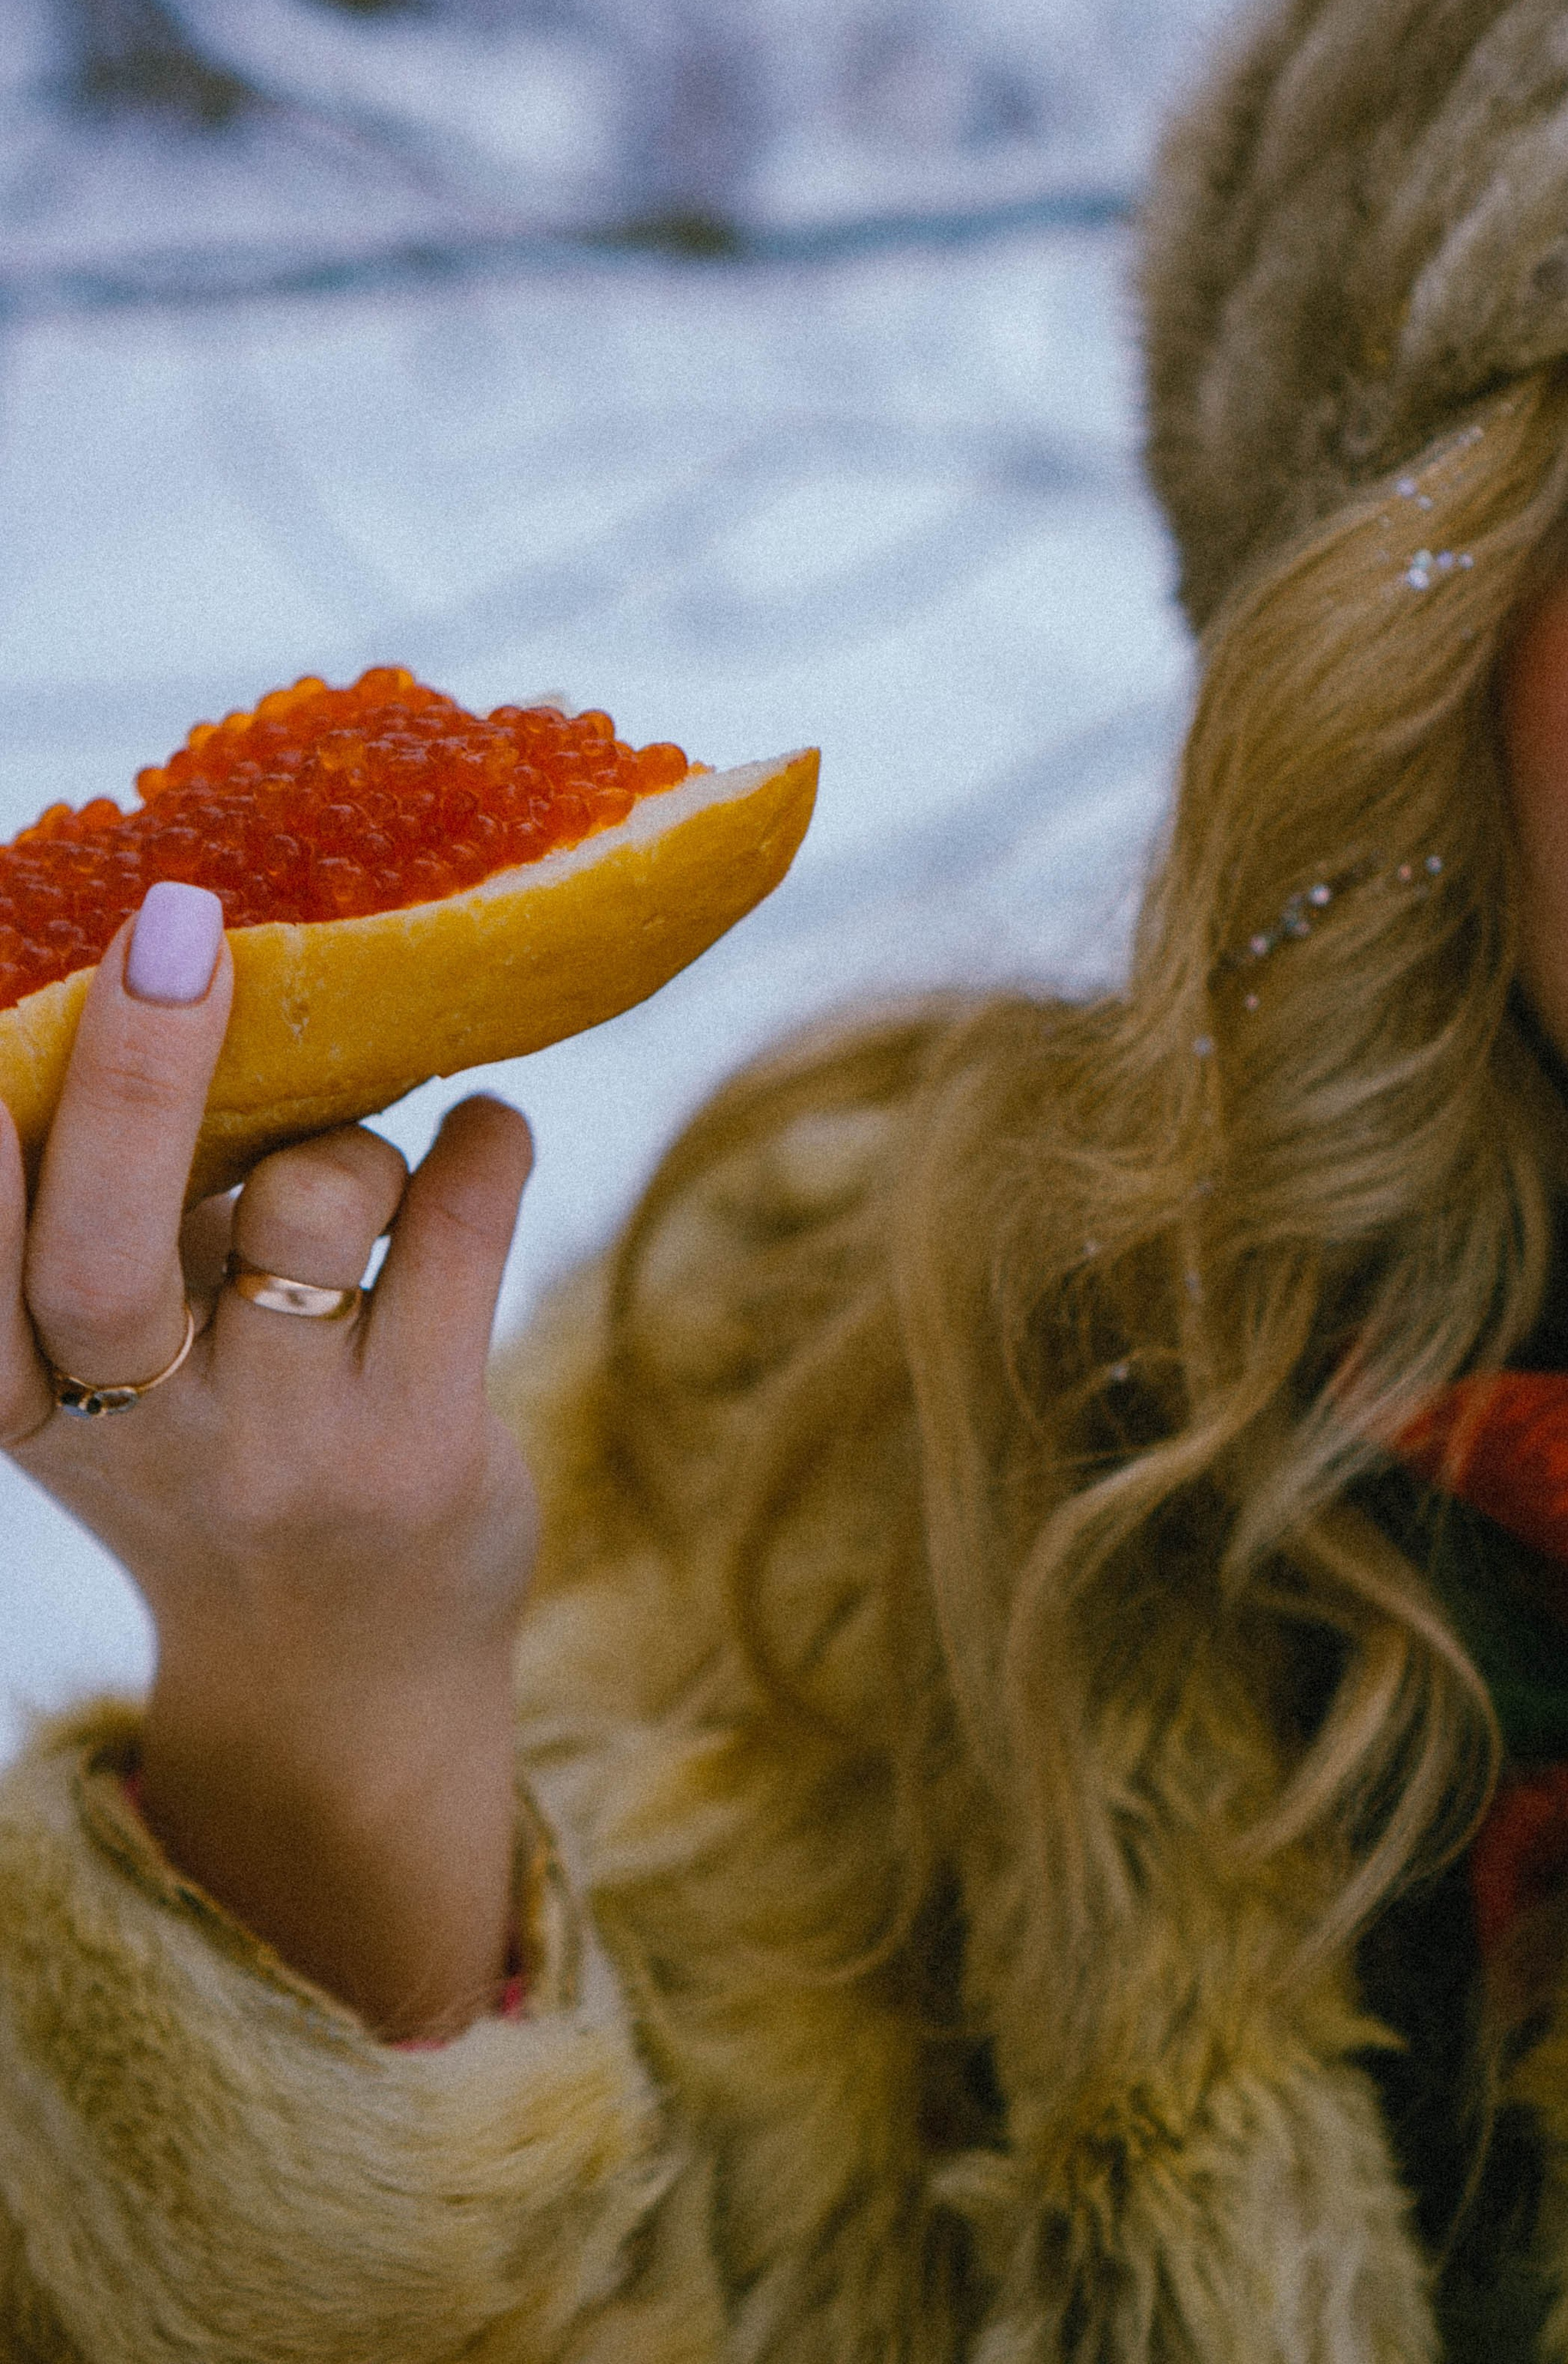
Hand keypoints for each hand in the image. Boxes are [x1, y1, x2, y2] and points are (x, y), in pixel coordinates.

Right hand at [0, 883, 537, 2037]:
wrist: (346, 1679)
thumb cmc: (218, 1468)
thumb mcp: (119, 1382)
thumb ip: (107, 1227)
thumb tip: (147, 996)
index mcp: (41, 1411)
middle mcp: (148, 1437)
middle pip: (106, 1253)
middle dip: (137, 1079)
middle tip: (176, 931)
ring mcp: (292, 1448)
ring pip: (315, 1205)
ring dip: (352, 1137)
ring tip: (366, 1171)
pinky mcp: (428, 1448)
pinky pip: (463, 1228)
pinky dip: (482, 1144)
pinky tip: (481, 1136)